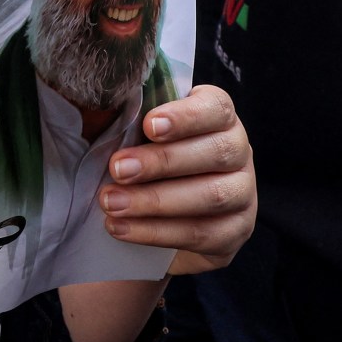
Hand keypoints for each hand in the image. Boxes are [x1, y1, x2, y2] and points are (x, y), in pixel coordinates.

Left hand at [99, 85, 255, 274]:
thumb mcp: (143, 133)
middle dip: (161, 162)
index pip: (216, 108)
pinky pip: (201, 234)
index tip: (149, 124)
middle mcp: (238, 151)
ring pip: (211, 196)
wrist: (163, 211)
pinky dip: (157, 232)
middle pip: (214, 152)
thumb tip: (98, 119)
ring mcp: (243, 194)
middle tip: (118, 169)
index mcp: (219, 117)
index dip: (185, 116)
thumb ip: (133, 123)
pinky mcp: (234, 232)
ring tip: (111, 203)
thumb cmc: (149, 156)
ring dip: (155, 201)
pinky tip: (121, 228)